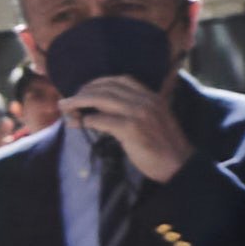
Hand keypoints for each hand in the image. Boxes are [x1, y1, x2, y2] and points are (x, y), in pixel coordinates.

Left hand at [62, 73, 192, 181]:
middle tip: (68, 101)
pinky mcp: (131, 129)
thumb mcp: (153, 119)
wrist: (179, 165)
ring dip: (78, 102)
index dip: (98, 82)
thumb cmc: (163, 145)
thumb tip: (100, 108)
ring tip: (65, 108)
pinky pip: (101, 120)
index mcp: (152, 96)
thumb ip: (134, 109)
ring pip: (100, 99)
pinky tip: (78, 124)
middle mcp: (146, 101)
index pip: (121, 79)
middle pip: (106, 88)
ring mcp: (139, 114)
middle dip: (83, 92)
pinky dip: (86, 120)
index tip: (83, 90)